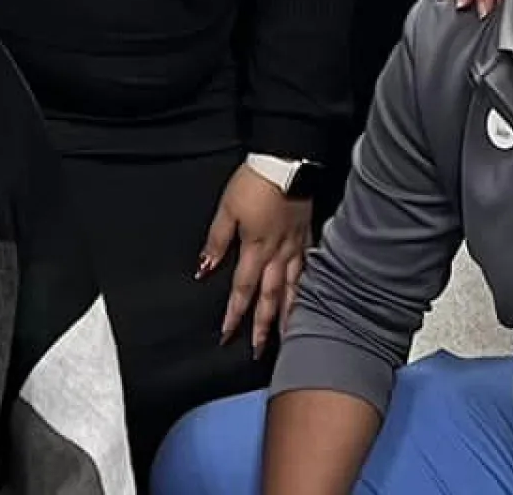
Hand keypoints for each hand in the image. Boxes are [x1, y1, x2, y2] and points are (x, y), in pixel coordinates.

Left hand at [199, 166, 311, 354]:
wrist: (288, 162)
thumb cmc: (255, 183)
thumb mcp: (227, 209)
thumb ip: (217, 241)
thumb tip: (205, 268)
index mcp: (255, 248)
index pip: (242, 289)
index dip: (234, 313)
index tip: (227, 335)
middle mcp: (278, 254)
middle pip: (270, 297)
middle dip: (263, 326)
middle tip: (260, 351)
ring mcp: (295, 246)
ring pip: (292, 288)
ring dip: (288, 314)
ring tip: (288, 336)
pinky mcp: (307, 236)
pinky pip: (307, 269)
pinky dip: (306, 288)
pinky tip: (308, 298)